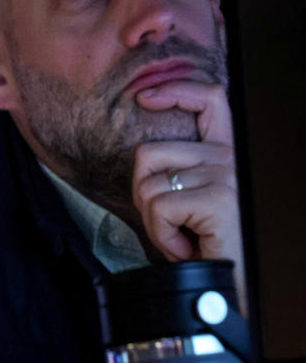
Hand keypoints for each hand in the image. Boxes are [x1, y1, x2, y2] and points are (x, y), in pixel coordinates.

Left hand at [132, 81, 245, 311]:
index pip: (210, 100)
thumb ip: (182, 171)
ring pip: (147, 185)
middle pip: (149, 154)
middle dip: (142, 194)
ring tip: (179, 237)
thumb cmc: (213, 246)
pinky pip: (158, 209)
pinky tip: (186, 248)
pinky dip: (161, 235)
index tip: (145, 98)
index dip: (176, 90)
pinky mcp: (217, 199)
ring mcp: (225, 176)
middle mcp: (230, 158)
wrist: (234, 286)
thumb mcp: (197, 200)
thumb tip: (144, 157)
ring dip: (152, 221)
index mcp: (228, 154)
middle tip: (166, 223)